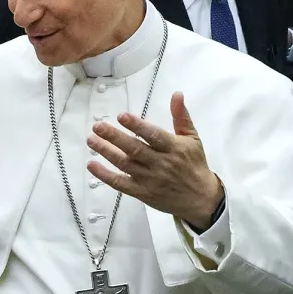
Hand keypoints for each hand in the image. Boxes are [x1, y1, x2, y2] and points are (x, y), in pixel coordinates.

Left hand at [86, 92, 224, 229]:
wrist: (200, 199)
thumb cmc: (194, 164)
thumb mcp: (192, 139)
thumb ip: (181, 117)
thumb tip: (176, 94)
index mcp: (173, 148)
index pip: (153, 136)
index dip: (137, 125)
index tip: (121, 116)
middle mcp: (161, 164)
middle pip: (134, 149)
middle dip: (114, 137)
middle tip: (98, 126)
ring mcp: (150, 180)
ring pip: (125, 164)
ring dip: (106, 152)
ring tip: (92, 140)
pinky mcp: (142, 193)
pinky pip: (121, 184)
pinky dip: (105, 175)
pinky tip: (92, 165)